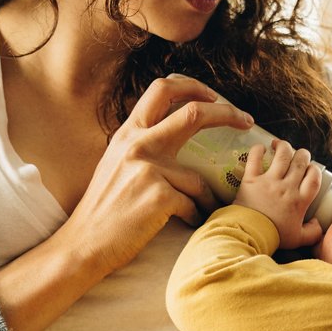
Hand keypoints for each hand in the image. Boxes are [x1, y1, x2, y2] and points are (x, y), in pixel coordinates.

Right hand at [66, 75, 253, 275]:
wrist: (84, 244)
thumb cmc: (104, 210)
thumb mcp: (116, 164)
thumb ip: (141, 146)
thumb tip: (171, 134)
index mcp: (128, 133)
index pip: (162, 89)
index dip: (193, 87)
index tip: (214, 96)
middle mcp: (137, 144)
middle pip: (194, 112)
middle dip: (227, 113)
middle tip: (248, 121)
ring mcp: (148, 169)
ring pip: (198, 178)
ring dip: (209, 198)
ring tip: (208, 211)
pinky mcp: (158, 196)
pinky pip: (193, 205)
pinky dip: (196, 216)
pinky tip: (189, 224)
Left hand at [233, 140, 323, 248]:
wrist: (250, 235)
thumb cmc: (274, 237)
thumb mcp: (298, 239)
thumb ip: (313, 233)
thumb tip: (318, 223)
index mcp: (300, 200)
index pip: (314, 177)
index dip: (315, 169)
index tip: (311, 169)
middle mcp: (287, 187)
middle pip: (300, 162)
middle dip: (303, 154)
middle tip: (299, 154)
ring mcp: (269, 181)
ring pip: (282, 155)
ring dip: (284, 146)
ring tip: (280, 144)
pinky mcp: (251, 179)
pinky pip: (255, 159)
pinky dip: (258, 150)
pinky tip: (261, 147)